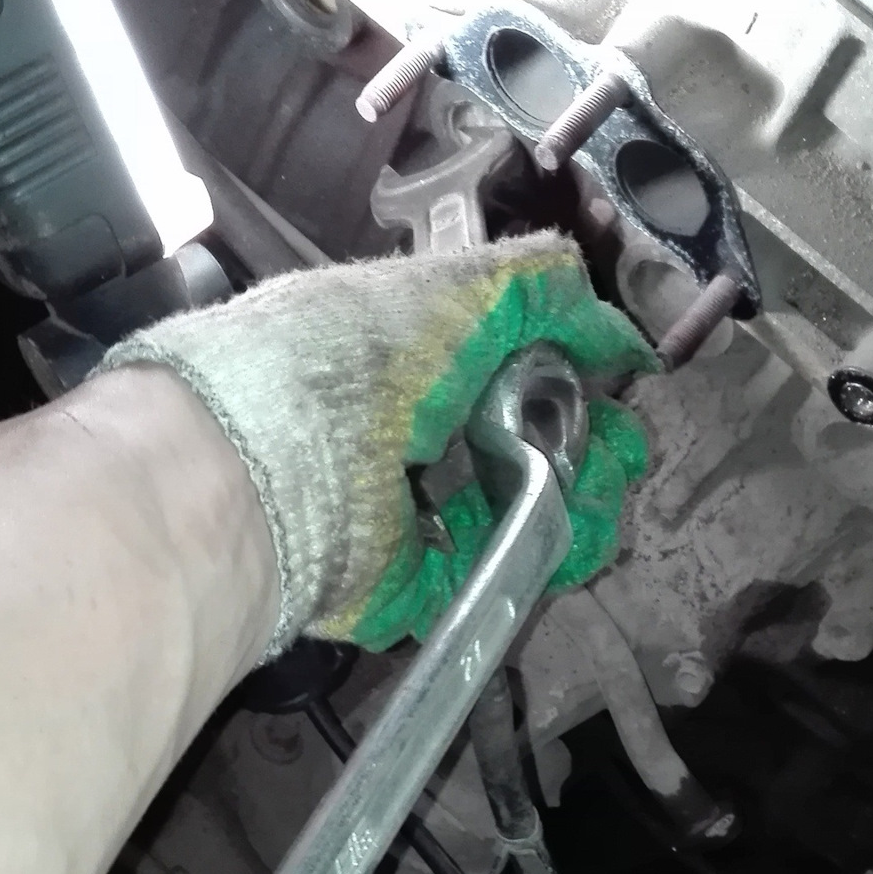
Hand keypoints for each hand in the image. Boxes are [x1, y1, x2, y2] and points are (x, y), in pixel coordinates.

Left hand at [105, 232, 654, 652]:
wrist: (248, 479)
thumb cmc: (334, 365)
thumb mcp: (447, 291)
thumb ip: (533, 289)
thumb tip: (610, 323)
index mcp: (405, 356)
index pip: (505, 361)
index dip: (569, 370)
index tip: (619, 381)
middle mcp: (403, 434)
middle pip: (519, 444)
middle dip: (586, 445)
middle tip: (625, 452)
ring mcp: (403, 516)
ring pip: (514, 514)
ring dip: (576, 504)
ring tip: (608, 496)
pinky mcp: (404, 584)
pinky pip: (487, 575)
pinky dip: (541, 560)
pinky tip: (576, 539)